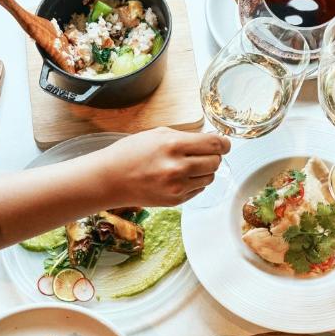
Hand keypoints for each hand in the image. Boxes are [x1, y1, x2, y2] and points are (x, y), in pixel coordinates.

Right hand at [102, 128, 230, 206]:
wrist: (110, 179)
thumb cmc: (131, 153)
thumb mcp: (159, 134)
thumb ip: (187, 137)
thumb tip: (213, 139)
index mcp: (174, 145)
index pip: (215, 144)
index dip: (224, 143)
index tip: (225, 143)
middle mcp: (177, 167)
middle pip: (216, 161)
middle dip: (213, 156)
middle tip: (203, 153)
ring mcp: (177, 187)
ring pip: (210, 177)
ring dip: (205, 170)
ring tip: (187, 165)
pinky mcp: (176, 201)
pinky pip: (199, 189)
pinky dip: (195, 182)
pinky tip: (179, 177)